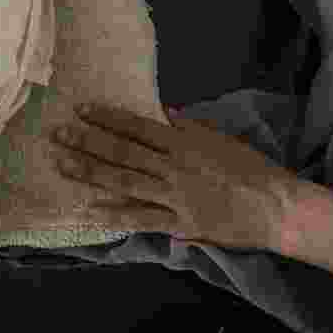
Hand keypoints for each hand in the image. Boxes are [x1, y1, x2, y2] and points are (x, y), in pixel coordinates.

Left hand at [50, 102, 297, 252]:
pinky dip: (114, 214)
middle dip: (88, 142)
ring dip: (91, 173)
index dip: (108, 118)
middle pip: (123, 153)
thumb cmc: (250, 168)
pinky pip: (141, 218)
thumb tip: (163, 114)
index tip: (82, 109)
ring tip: (63, 165)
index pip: (137, 126)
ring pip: (124, 182)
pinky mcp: (179, 223)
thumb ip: (188, 127)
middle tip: (57, 134)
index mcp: (183, 142)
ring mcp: (173, 196)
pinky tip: (90, 209)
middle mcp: (173, 167)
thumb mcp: (219, 138)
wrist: (275, 205)